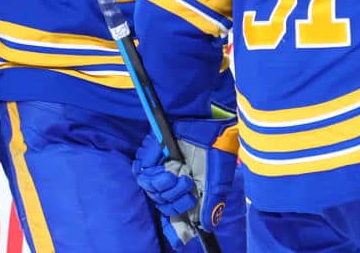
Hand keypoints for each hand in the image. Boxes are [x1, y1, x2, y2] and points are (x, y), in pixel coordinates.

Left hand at [133, 117, 238, 243]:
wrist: (212, 124)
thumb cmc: (218, 149)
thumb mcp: (218, 180)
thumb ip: (211, 203)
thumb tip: (206, 227)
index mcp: (187, 188)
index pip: (174, 211)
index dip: (174, 224)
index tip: (178, 236)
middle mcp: (171, 179)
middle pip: (161, 203)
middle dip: (174, 200)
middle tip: (187, 185)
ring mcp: (160, 166)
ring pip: (150, 189)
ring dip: (165, 186)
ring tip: (179, 173)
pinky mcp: (152, 152)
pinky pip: (142, 169)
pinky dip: (154, 169)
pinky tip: (169, 164)